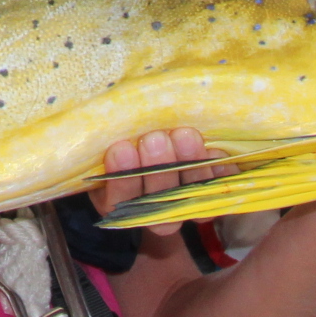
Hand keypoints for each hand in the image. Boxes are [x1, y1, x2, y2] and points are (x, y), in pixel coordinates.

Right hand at [93, 127, 211, 236]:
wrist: (155, 126)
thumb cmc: (123, 127)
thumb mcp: (106, 132)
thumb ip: (106, 130)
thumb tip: (96, 109)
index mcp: (116, 198)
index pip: (118, 200)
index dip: (121, 178)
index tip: (120, 148)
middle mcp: (149, 207)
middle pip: (156, 203)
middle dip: (157, 170)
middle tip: (155, 138)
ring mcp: (181, 203)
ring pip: (188, 198)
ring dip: (188, 167)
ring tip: (184, 135)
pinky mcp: (209, 194)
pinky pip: (218, 191)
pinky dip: (219, 173)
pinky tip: (217, 153)